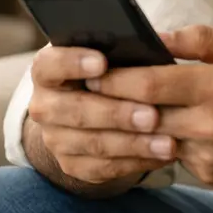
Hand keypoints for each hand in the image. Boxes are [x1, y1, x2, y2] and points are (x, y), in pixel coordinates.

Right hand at [26, 45, 178, 186]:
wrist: (91, 113)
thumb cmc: (109, 73)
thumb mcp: (109, 55)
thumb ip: (120, 49)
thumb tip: (157, 44)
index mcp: (47, 70)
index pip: (49, 64)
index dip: (72, 63)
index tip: (102, 62)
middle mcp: (45, 106)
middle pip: (74, 110)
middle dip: (116, 113)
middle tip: (153, 116)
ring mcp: (55, 139)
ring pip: (94, 143)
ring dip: (134, 144)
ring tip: (168, 143)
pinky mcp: (73, 165)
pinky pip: (104, 168)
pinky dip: (136, 162)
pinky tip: (162, 156)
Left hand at [91, 26, 212, 192]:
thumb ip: (202, 38)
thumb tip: (159, 36)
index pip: (149, 85)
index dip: (114, 79)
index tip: (91, 72)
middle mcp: (211, 125)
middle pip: (144, 116)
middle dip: (115, 104)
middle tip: (92, 93)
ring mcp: (211, 156)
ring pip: (158, 141)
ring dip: (140, 128)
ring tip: (123, 112)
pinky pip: (179, 159)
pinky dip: (171, 145)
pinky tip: (170, 131)